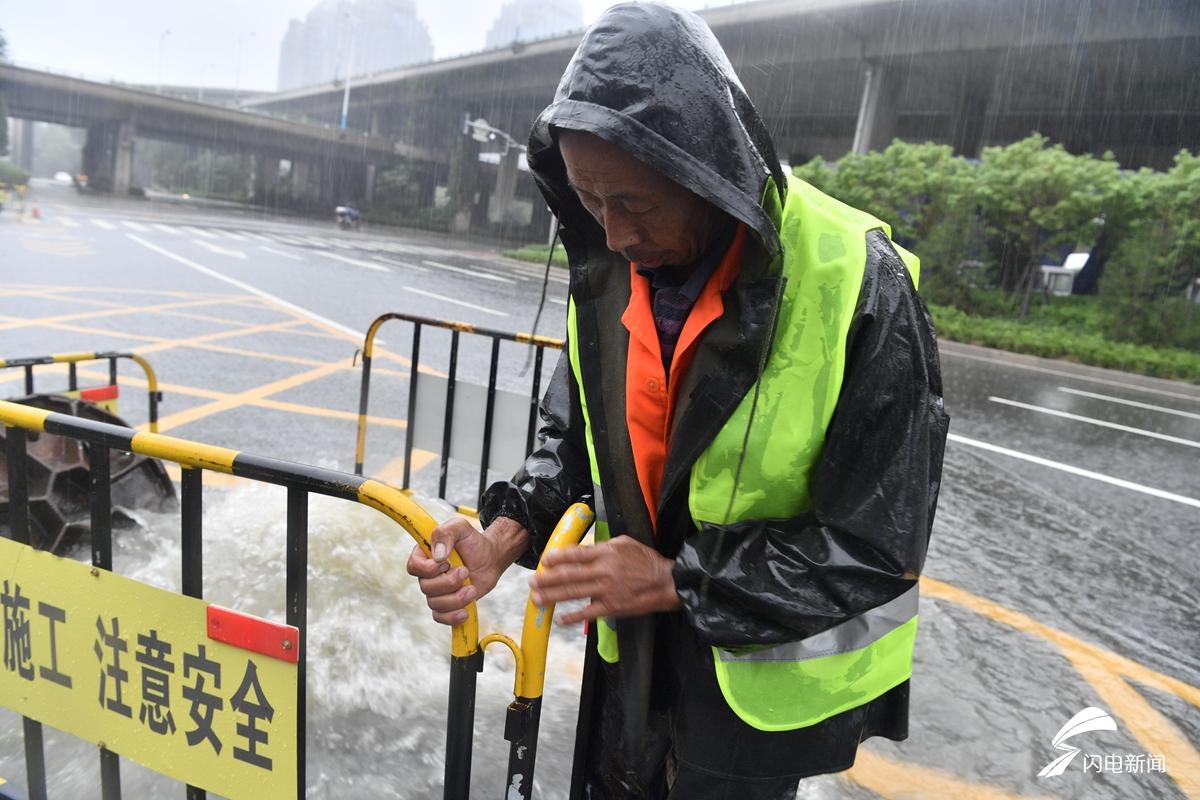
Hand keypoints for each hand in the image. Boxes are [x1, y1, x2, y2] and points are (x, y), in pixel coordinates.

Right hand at [406, 516, 528, 625]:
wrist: (490, 558)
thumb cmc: (473, 542)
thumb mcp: (460, 527)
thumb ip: (446, 533)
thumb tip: (437, 556)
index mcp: (425, 555)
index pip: (413, 567)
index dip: (428, 569)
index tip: (446, 562)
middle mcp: (428, 575)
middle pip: (426, 588)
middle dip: (449, 582)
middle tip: (465, 571)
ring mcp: (437, 591)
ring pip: (435, 604)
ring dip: (456, 598)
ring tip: (472, 589)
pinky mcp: (448, 604)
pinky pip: (441, 617)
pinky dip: (452, 617)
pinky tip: (465, 611)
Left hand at [529, 535, 680, 624]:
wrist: (666, 582)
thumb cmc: (646, 561)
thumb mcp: (625, 543)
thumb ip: (603, 545)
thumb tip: (585, 549)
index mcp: (605, 553)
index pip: (575, 554)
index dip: (557, 558)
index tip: (544, 561)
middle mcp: (603, 570)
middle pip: (569, 575)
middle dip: (547, 579)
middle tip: (532, 582)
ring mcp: (606, 590)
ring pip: (574, 593)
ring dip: (552, 596)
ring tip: (537, 599)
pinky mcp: (611, 607)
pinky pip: (587, 613)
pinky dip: (572, 617)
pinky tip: (560, 619)